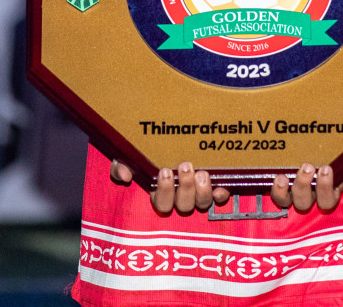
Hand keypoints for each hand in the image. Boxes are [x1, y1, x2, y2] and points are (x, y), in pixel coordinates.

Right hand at [110, 158, 230, 215]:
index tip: (164, 171)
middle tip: (185, 166)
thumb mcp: (127, 156)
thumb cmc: (145, 151)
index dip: (164, 191)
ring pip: (201, 204)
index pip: (161, 203)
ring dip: (202, 191)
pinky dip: (221, 195)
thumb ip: (120, 166)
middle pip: (183, 205)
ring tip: (202, 173)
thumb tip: (125, 175)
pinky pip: (219, 198)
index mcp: (159, 193)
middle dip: (185, 188)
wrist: (164, 136)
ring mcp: (196, 194)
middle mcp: (179, 197)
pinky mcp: (213, 187)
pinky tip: (221, 187)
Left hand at [270, 154, 342, 213]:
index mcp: (332, 187)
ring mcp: (296, 184)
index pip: (329, 199)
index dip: (326, 189)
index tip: (327, 167)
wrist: (338, 120)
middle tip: (308, 167)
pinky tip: (278, 176)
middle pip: (306, 203)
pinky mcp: (284, 177)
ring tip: (285, 177)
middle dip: (304, 187)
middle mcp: (312, 190)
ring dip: (285, 192)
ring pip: (288, 201)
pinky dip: (277, 189)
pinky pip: (277, 193)